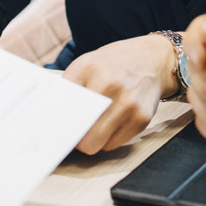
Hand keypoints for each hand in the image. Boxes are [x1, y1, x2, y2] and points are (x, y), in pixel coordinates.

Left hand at [63, 34, 177, 153]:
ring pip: (95, 144)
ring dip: (91, 139)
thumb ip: (70, 88)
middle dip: (74, 136)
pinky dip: (109, 139)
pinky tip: (113, 122)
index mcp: (88, 67)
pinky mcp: (141, 119)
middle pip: (78, 131)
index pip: (61, 105)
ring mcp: (127, 103)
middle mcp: (109, 84)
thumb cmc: (115, 65)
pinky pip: (113, 145)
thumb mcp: (87, 64)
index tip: (52, 127)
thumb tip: (51, 118)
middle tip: (74, 131)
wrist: (154, 60)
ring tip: (95, 124)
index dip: (56, 119)